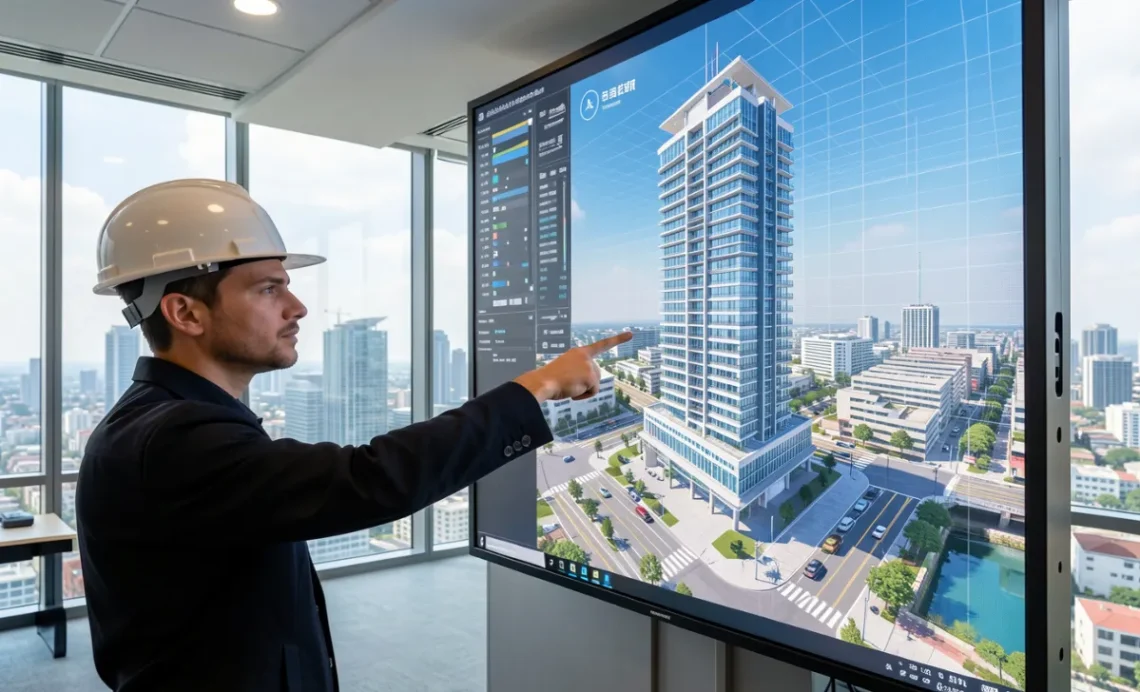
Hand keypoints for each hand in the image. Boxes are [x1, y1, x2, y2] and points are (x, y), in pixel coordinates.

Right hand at [513, 332, 633, 402]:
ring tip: (568, 386)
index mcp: (578, 352)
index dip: (617, 340)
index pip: (601, 345)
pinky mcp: (591, 376)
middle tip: (568, 383)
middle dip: (586, 384)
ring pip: (595, 384)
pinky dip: (584, 395)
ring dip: (583, 390)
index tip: (631, 334)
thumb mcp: (566, 370)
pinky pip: (594, 391)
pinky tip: (573, 392)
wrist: (542, 382)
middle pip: (596, 375)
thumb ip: (579, 372)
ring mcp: (589, 365)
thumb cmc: (550, 380)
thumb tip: (589, 384)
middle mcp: (586, 356)